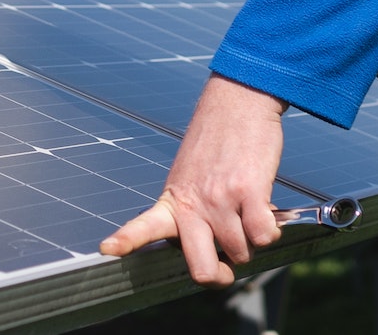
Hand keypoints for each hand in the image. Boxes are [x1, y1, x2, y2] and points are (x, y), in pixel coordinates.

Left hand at [99, 74, 285, 285]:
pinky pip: (264, 236)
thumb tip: (226, 250)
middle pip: (202, 270)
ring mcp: (220, 199)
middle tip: (228, 264)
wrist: (236, 101)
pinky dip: (270, 230)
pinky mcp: (249, 191)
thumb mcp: (190, 176)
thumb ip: (196, 211)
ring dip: (251, 240)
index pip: (143, 226)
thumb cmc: (216, 143)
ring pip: (242, 253)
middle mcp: (193, 204)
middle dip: (220, 276)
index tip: (107, 249)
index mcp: (173, 201)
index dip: (126, 241)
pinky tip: (266, 209)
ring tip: (249, 210)